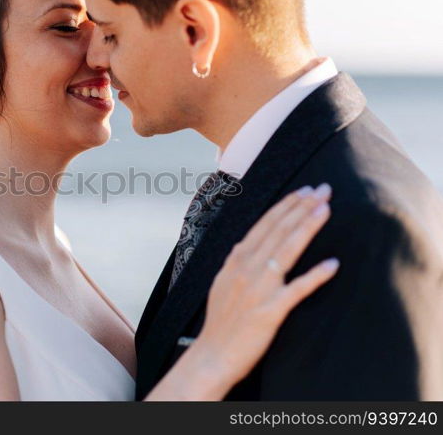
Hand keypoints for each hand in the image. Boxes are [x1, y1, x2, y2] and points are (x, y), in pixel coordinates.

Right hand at [195, 183, 338, 390]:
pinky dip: (316, 276)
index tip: (305, 191)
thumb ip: (236, 263)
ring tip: (326, 209)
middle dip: (301, 207)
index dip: (286, 206)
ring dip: (307, 227)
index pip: (264, 225)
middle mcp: (246, 269)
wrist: (212, 355)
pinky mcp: (271, 311)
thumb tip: (246, 245)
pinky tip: (333, 264)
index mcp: (235, 261)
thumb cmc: (220, 322)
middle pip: (278, 231)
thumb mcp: (221, 283)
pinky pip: (298, 290)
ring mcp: (259, 289)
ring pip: (287, 250)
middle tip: (323, 189)